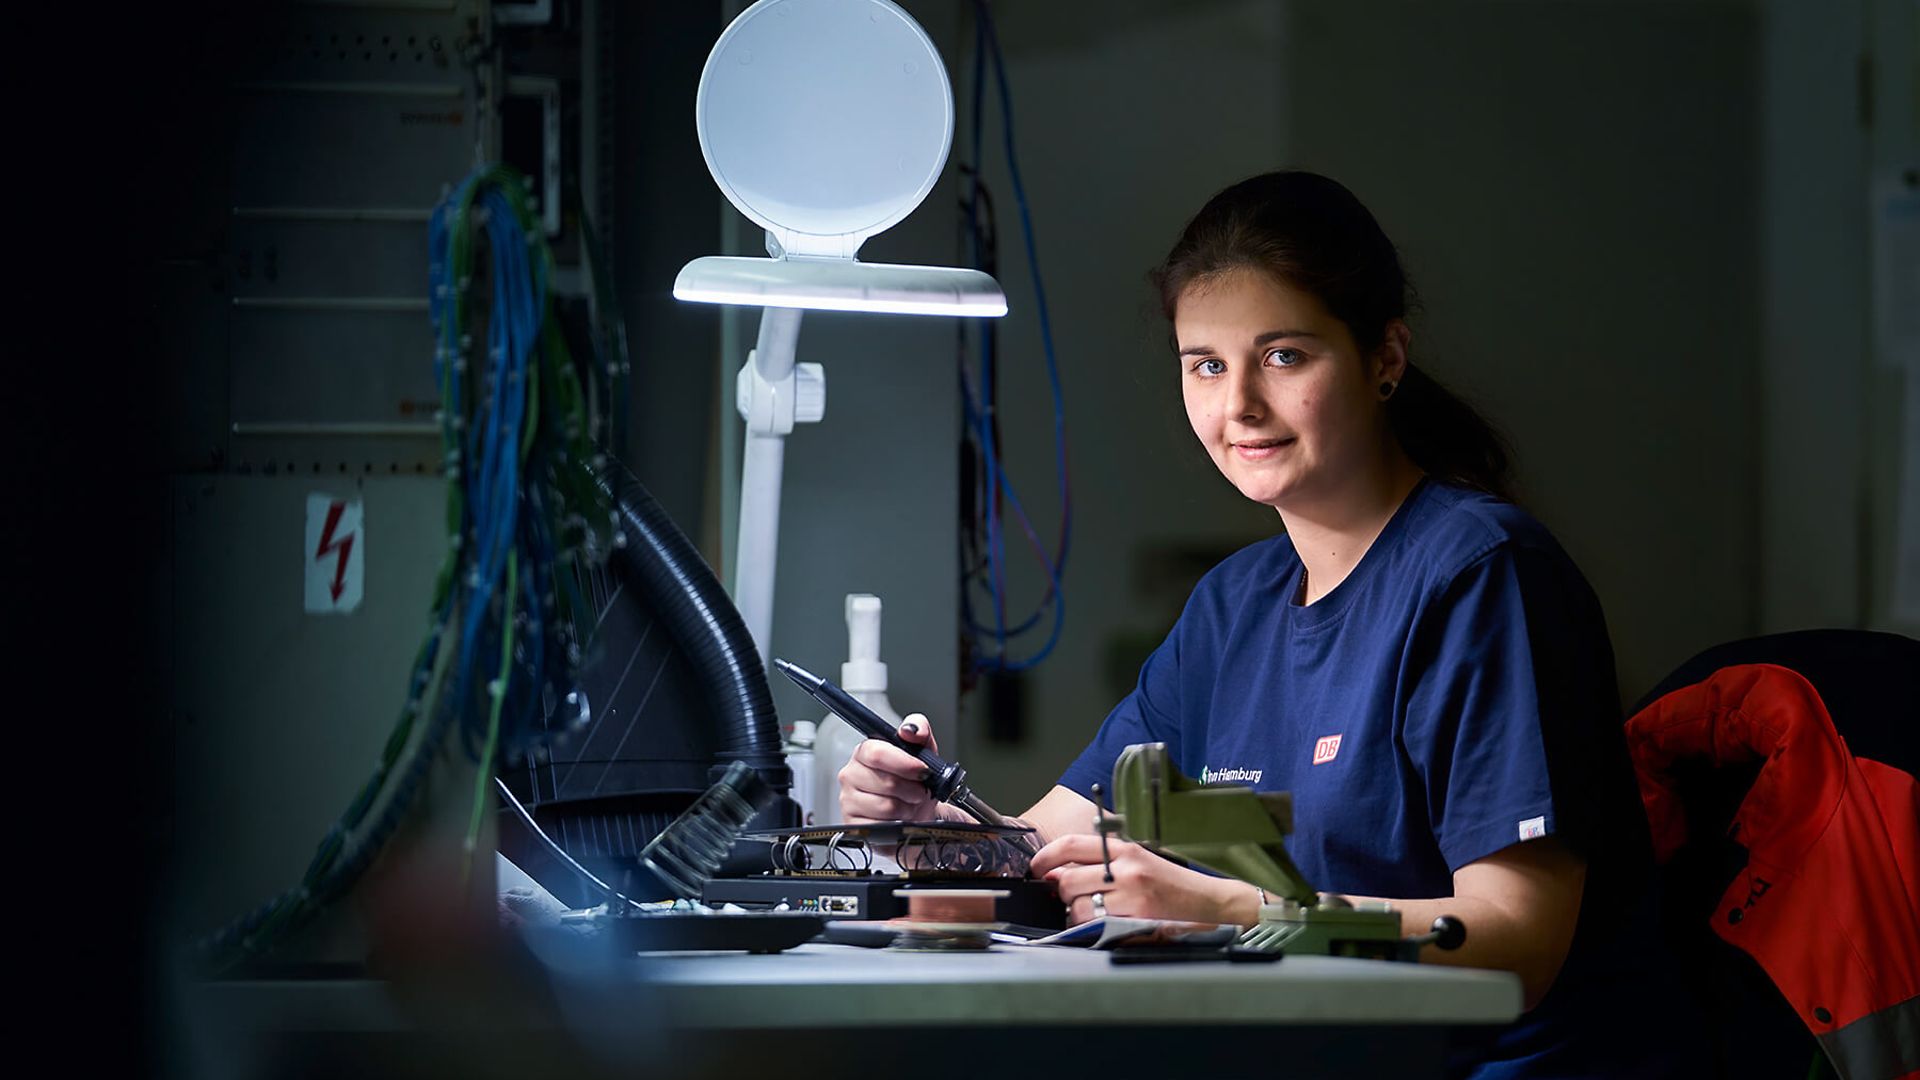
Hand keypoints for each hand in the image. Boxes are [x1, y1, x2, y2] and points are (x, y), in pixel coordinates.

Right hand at [837, 712, 944, 824]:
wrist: (916, 811)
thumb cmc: (915, 780)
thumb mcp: (923, 750)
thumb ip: (919, 729)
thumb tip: (910, 730)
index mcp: (864, 752)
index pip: (876, 753)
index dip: (904, 763)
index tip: (922, 770)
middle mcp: (851, 774)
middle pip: (886, 782)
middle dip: (912, 789)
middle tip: (919, 790)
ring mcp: (848, 801)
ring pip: (887, 806)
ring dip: (908, 807)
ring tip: (910, 803)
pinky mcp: (853, 825)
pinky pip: (882, 827)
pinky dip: (898, 824)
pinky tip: (899, 818)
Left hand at [1028, 833, 1257, 926]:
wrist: (1209, 902)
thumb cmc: (1169, 884)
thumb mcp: (1136, 861)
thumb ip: (1098, 863)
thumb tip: (1055, 873)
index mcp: (1124, 849)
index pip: (1071, 844)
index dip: (1045, 857)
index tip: (1036, 869)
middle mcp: (1126, 869)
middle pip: (1068, 880)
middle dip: (1064, 893)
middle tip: (1075, 897)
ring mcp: (1132, 897)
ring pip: (1079, 908)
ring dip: (1078, 914)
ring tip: (1096, 913)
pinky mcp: (1138, 921)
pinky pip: (1097, 927)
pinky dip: (1095, 929)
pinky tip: (1108, 925)